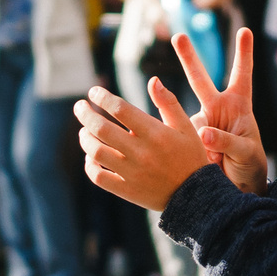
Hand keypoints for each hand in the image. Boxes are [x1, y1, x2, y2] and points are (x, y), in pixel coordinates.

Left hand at [75, 81, 213, 209]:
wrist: (197, 195)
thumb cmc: (191, 156)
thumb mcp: (186, 126)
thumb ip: (169, 102)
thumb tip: (153, 80)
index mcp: (155, 133)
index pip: (121, 109)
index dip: (103, 98)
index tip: (93, 92)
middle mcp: (141, 152)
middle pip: (102, 129)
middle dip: (85, 114)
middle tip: (79, 106)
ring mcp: (132, 173)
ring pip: (96, 152)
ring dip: (85, 139)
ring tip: (84, 131)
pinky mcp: (127, 190)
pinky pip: (99, 178)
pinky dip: (89, 166)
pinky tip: (90, 157)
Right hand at [176, 26, 265, 193]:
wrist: (235, 188)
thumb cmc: (249, 165)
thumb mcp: (245, 152)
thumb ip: (227, 141)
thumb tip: (203, 133)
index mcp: (238, 107)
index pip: (241, 75)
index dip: (243, 53)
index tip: (245, 31)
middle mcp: (217, 110)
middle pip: (200, 79)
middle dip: (189, 57)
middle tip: (179, 36)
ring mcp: (200, 124)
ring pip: (180, 107)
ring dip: (168, 101)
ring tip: (166, 99)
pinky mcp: (186, 140)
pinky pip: (174, 133)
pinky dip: (170, 136)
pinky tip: (176, 147)